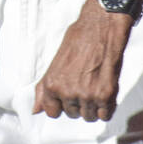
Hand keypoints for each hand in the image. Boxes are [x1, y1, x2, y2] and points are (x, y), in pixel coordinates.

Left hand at [33, 0, 133, 120]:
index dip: (61, 105)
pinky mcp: (105, 95)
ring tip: (95, 85)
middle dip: (78, 103)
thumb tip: (35, 110)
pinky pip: (105, 115)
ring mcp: (87, 95)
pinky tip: (105, 91)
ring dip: (93, 106)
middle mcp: (67, 92)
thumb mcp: (55, 62)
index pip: (52, 113)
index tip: (68, 96)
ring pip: (89, 116)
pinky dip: (107, 107)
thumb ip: (43, 89)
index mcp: (52, 84)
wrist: (101, 27)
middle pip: (72, 114)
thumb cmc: (79, 39)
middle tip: (84, 83)